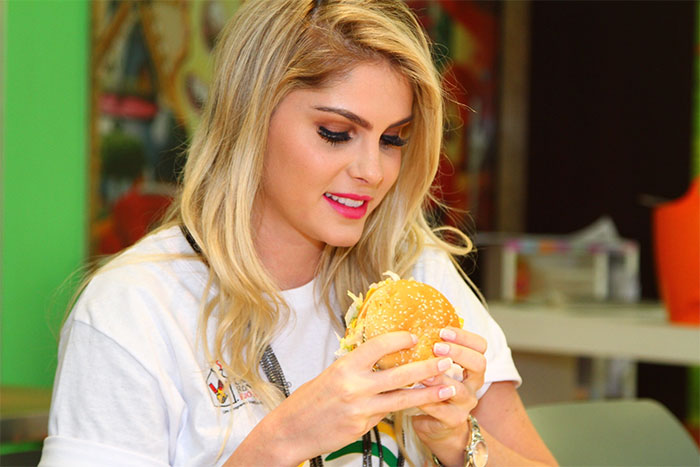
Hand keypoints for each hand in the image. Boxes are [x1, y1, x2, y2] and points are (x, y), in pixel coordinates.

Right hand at [241, 331, 458, 464]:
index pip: (378, 346)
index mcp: (345, 367)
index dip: (399, 339)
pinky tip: (421, 406)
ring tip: (448, 388)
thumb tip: (383, 357)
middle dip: (427, 367)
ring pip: (402, 399)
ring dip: (428, 393)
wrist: (291, 430)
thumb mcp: (331, 375)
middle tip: (447, 361)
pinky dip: (405, 409)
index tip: (415, 336)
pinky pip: (389, 415)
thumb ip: (357, 367)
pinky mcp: (363, 427)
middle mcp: (354, 386)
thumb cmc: (310, 400)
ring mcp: (360, 409)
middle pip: (399, 374)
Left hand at [411, 327, 486, 464]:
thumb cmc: (435, 388)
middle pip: (479, 363)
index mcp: (472, 365)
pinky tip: (416, 392)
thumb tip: (412, 325)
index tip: (443, 331)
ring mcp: (466, 402)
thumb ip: (433, 350)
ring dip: (441, 378)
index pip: (480, 346)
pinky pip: (442, 410)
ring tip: (425, 372)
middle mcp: (474, 383)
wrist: (438, 424)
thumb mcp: (437, 366)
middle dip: (458, 353)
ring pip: (460, 390)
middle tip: (436, 347)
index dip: (464, 337)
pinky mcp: (454, 420)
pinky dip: (428, 400)